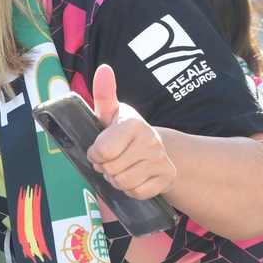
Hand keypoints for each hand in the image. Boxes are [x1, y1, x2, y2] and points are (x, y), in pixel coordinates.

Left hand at [86, 64, 176, 200]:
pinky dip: (131, 190)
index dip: (94, 154)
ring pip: (123, 183)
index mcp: (133, 123)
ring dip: (116, 179)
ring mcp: (161, 160)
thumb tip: (104, 68)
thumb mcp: (110, 112)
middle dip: (105, 168)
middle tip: (111, 159)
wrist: (155, 146)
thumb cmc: (123, 129)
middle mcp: (150, 140)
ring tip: (121, 167)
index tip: (98, 149)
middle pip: (110, 169)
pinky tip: (134, 176)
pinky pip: (137, 193)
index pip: (100, 151)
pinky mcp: (168, 177)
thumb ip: (103, 93)